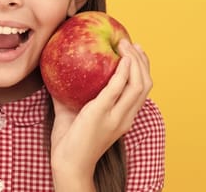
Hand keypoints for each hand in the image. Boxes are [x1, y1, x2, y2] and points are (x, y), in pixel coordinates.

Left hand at [49, 39, 152, 188]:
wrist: (69, 163)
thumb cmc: (69, 140)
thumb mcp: (73, 111)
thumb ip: (70, 93)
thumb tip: (60, 69)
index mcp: (124, 118)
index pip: (142, 90)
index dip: (143, 69)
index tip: (136, 51)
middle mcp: (125, 117)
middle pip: (145, 85)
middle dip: (142, 61)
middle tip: (131, 43)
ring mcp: (116, 117)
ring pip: (138, 85)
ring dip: (135, 61)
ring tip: (125, 45)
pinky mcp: (101, 113)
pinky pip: (117, 88)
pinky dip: (122, 71)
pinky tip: (120, 58)